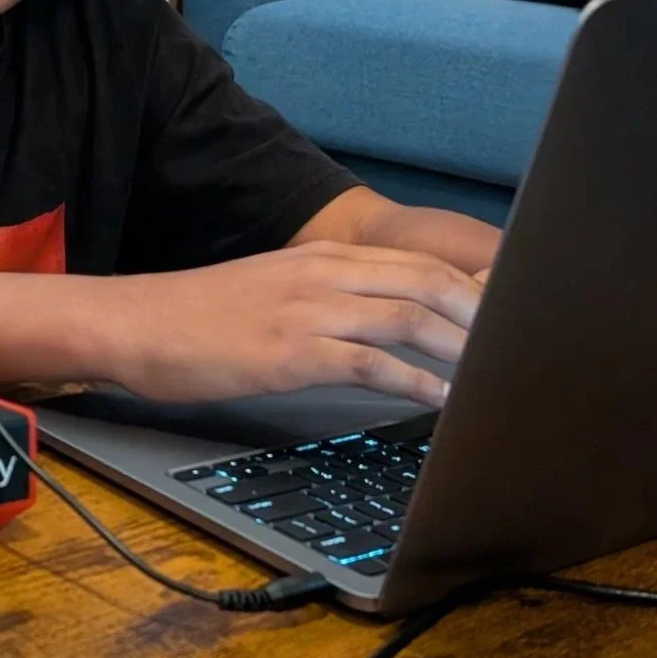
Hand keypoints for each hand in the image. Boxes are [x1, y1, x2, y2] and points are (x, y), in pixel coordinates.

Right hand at [104, 240, 480, 407]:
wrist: (135, 322)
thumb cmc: (196, 315)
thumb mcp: (270, 289)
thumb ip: (324, 298)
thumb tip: (375, 325)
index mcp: (320, 257)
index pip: (415, 263)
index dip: (470, 288)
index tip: (506, 316)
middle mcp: (321, 274)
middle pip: (427, 282)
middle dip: (482, 314)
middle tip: (521, 345)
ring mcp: (308, 310)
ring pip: (408, 317)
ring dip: (461, 348)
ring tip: (494, 374)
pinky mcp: (291, 352)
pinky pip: (370, 363)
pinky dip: (414, 383)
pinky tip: (437, 401)